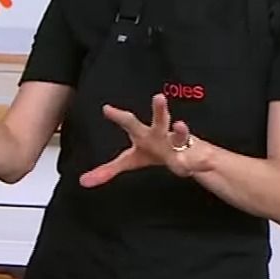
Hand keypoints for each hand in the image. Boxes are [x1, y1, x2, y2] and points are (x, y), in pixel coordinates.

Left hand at [79, 93, 193, 186]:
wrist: (184, 153)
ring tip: (181, 125)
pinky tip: (197, 163)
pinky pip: (196, 160)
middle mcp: (161, 134)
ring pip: (181, 135)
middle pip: (159, 120)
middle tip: (158, 97)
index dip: (117, 116)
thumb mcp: (129, 161)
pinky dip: (197, 161)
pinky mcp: (194, 156)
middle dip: (159, 110)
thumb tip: (83, 182)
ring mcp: (178, 143)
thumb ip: (107, 171)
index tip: (105, 108)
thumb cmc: (152, 152)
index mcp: (143, 134)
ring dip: (181, 130)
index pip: (128, 122)